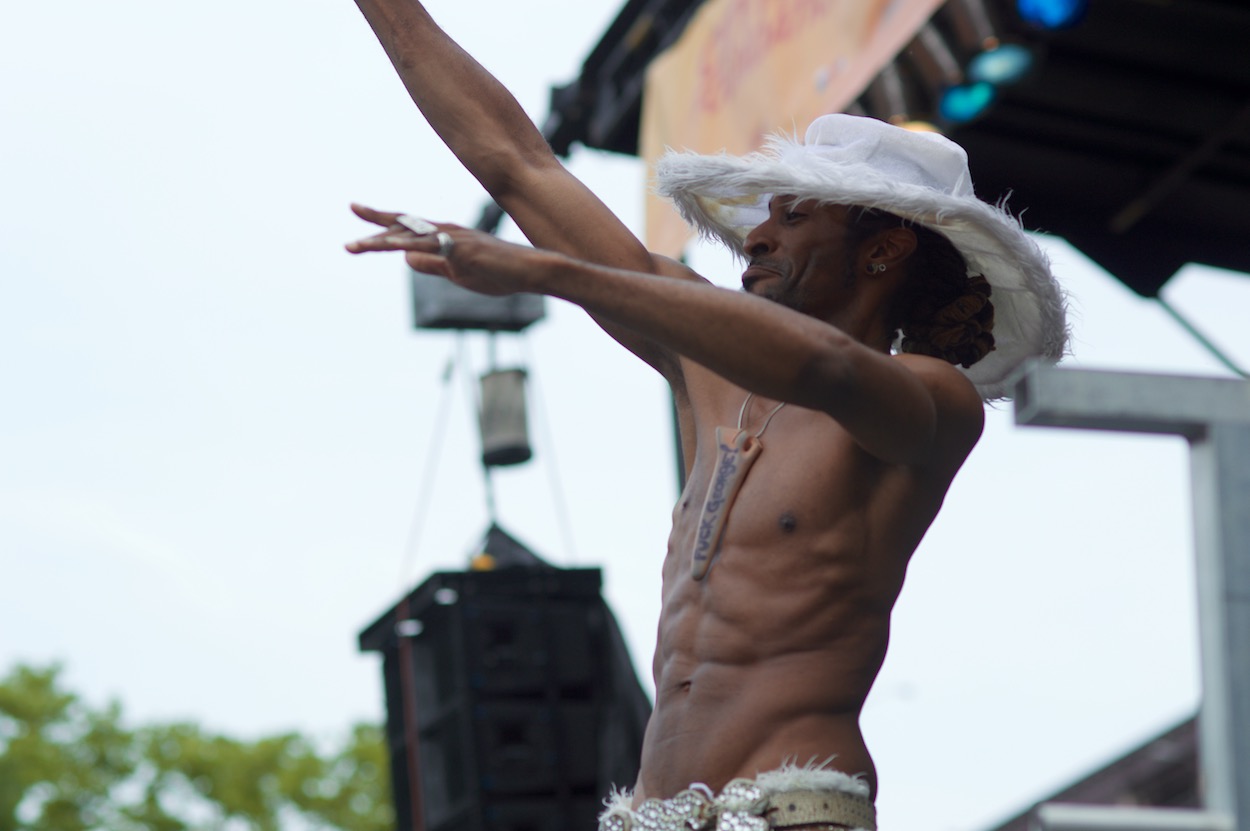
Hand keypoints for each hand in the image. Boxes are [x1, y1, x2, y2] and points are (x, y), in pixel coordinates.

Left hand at [345, 203, 548, 295]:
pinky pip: (426, 248)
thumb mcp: (456, 273)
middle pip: (404, 224)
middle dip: (376, 221)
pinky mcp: (460, 248)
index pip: (408, 226)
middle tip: (352, 207)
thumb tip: (405, 259)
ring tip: (354, 246)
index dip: (383, 221)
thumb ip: (431, 265)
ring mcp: (452, 237)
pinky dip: (404, 248)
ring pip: (409, 236)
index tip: (360, 210)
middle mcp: (445, 230)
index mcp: (444, 235)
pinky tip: (388, 250)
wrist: (530, 272)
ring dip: (380, 241)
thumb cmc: (498, 272)